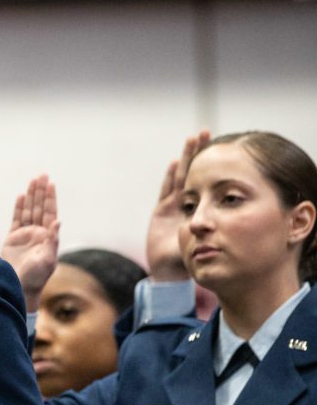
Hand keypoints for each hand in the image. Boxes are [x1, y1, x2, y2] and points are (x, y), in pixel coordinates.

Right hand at [0, 174, 59, 312]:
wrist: (20, 286)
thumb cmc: (37, 277)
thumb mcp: (48, 260)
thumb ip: (52, 240)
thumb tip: (57, 222)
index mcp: (48, 236)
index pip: (50, 212)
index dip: (50, 198)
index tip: (50, 184)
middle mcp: (38, 233)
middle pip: (40, 208)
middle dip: (41, 192)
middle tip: (42, 175)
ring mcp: (25, 235)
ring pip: (29, 211)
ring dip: (31, 196)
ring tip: (32, 181)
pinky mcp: (13, 239)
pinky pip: (16, 219)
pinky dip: (19, 208)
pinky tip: (21, 197)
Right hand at [146, 130, 209, 280]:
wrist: (170, 272)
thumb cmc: (194, 258)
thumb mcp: (213, 240)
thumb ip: (222, 228)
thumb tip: (244, 216)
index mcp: (201, 208)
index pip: (207, 180)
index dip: (212, 163)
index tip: (223, 146)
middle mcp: (187, 203)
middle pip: (194, 172)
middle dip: (199, 153)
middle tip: (206, 132)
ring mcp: (173, 206)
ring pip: (181, 176)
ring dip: (187, 157)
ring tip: (193, 139)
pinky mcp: (161, 212)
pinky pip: (167, 191)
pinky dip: (171, 177)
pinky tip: (176, 163)